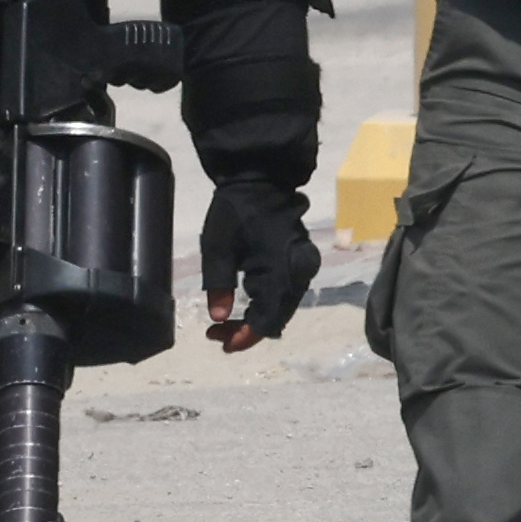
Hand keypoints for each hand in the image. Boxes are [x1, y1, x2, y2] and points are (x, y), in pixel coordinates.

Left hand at [200, 178, 319, 348]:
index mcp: (280, 271)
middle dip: (248, 331)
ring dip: (257, 319)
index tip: (219, 342)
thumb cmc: (235, 212)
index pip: (266, 320)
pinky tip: (245, 304)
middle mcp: (299, 274)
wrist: (261, 179)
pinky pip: (286, 293)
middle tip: (216, 333)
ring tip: (226, 322)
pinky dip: (266, 304)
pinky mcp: (301, 261)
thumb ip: (218, 286)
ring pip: (282, 307)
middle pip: (277, 318)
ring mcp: (303, 267)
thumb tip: (219, 318)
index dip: (244, 338)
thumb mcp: (218, 249)